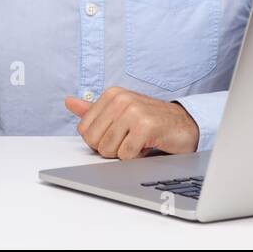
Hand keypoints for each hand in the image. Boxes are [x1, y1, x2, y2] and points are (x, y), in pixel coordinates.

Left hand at [64, 87, 199, 159]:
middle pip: (94, 141)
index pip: (84, 131)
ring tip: (138, 141)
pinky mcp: (146, 126)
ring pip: (109, 149)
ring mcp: (133, 111)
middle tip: (128, 139)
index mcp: (111, 94)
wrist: (183, 124)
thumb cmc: (150, 120)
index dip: (99, 141)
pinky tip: (147, 145)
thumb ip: (93, 110)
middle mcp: (121, 99)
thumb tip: (69, 102)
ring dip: (124, 153)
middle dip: (110, 148)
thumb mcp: (120, 112)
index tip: (116, 134)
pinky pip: (126, 155)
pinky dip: (136, 157)